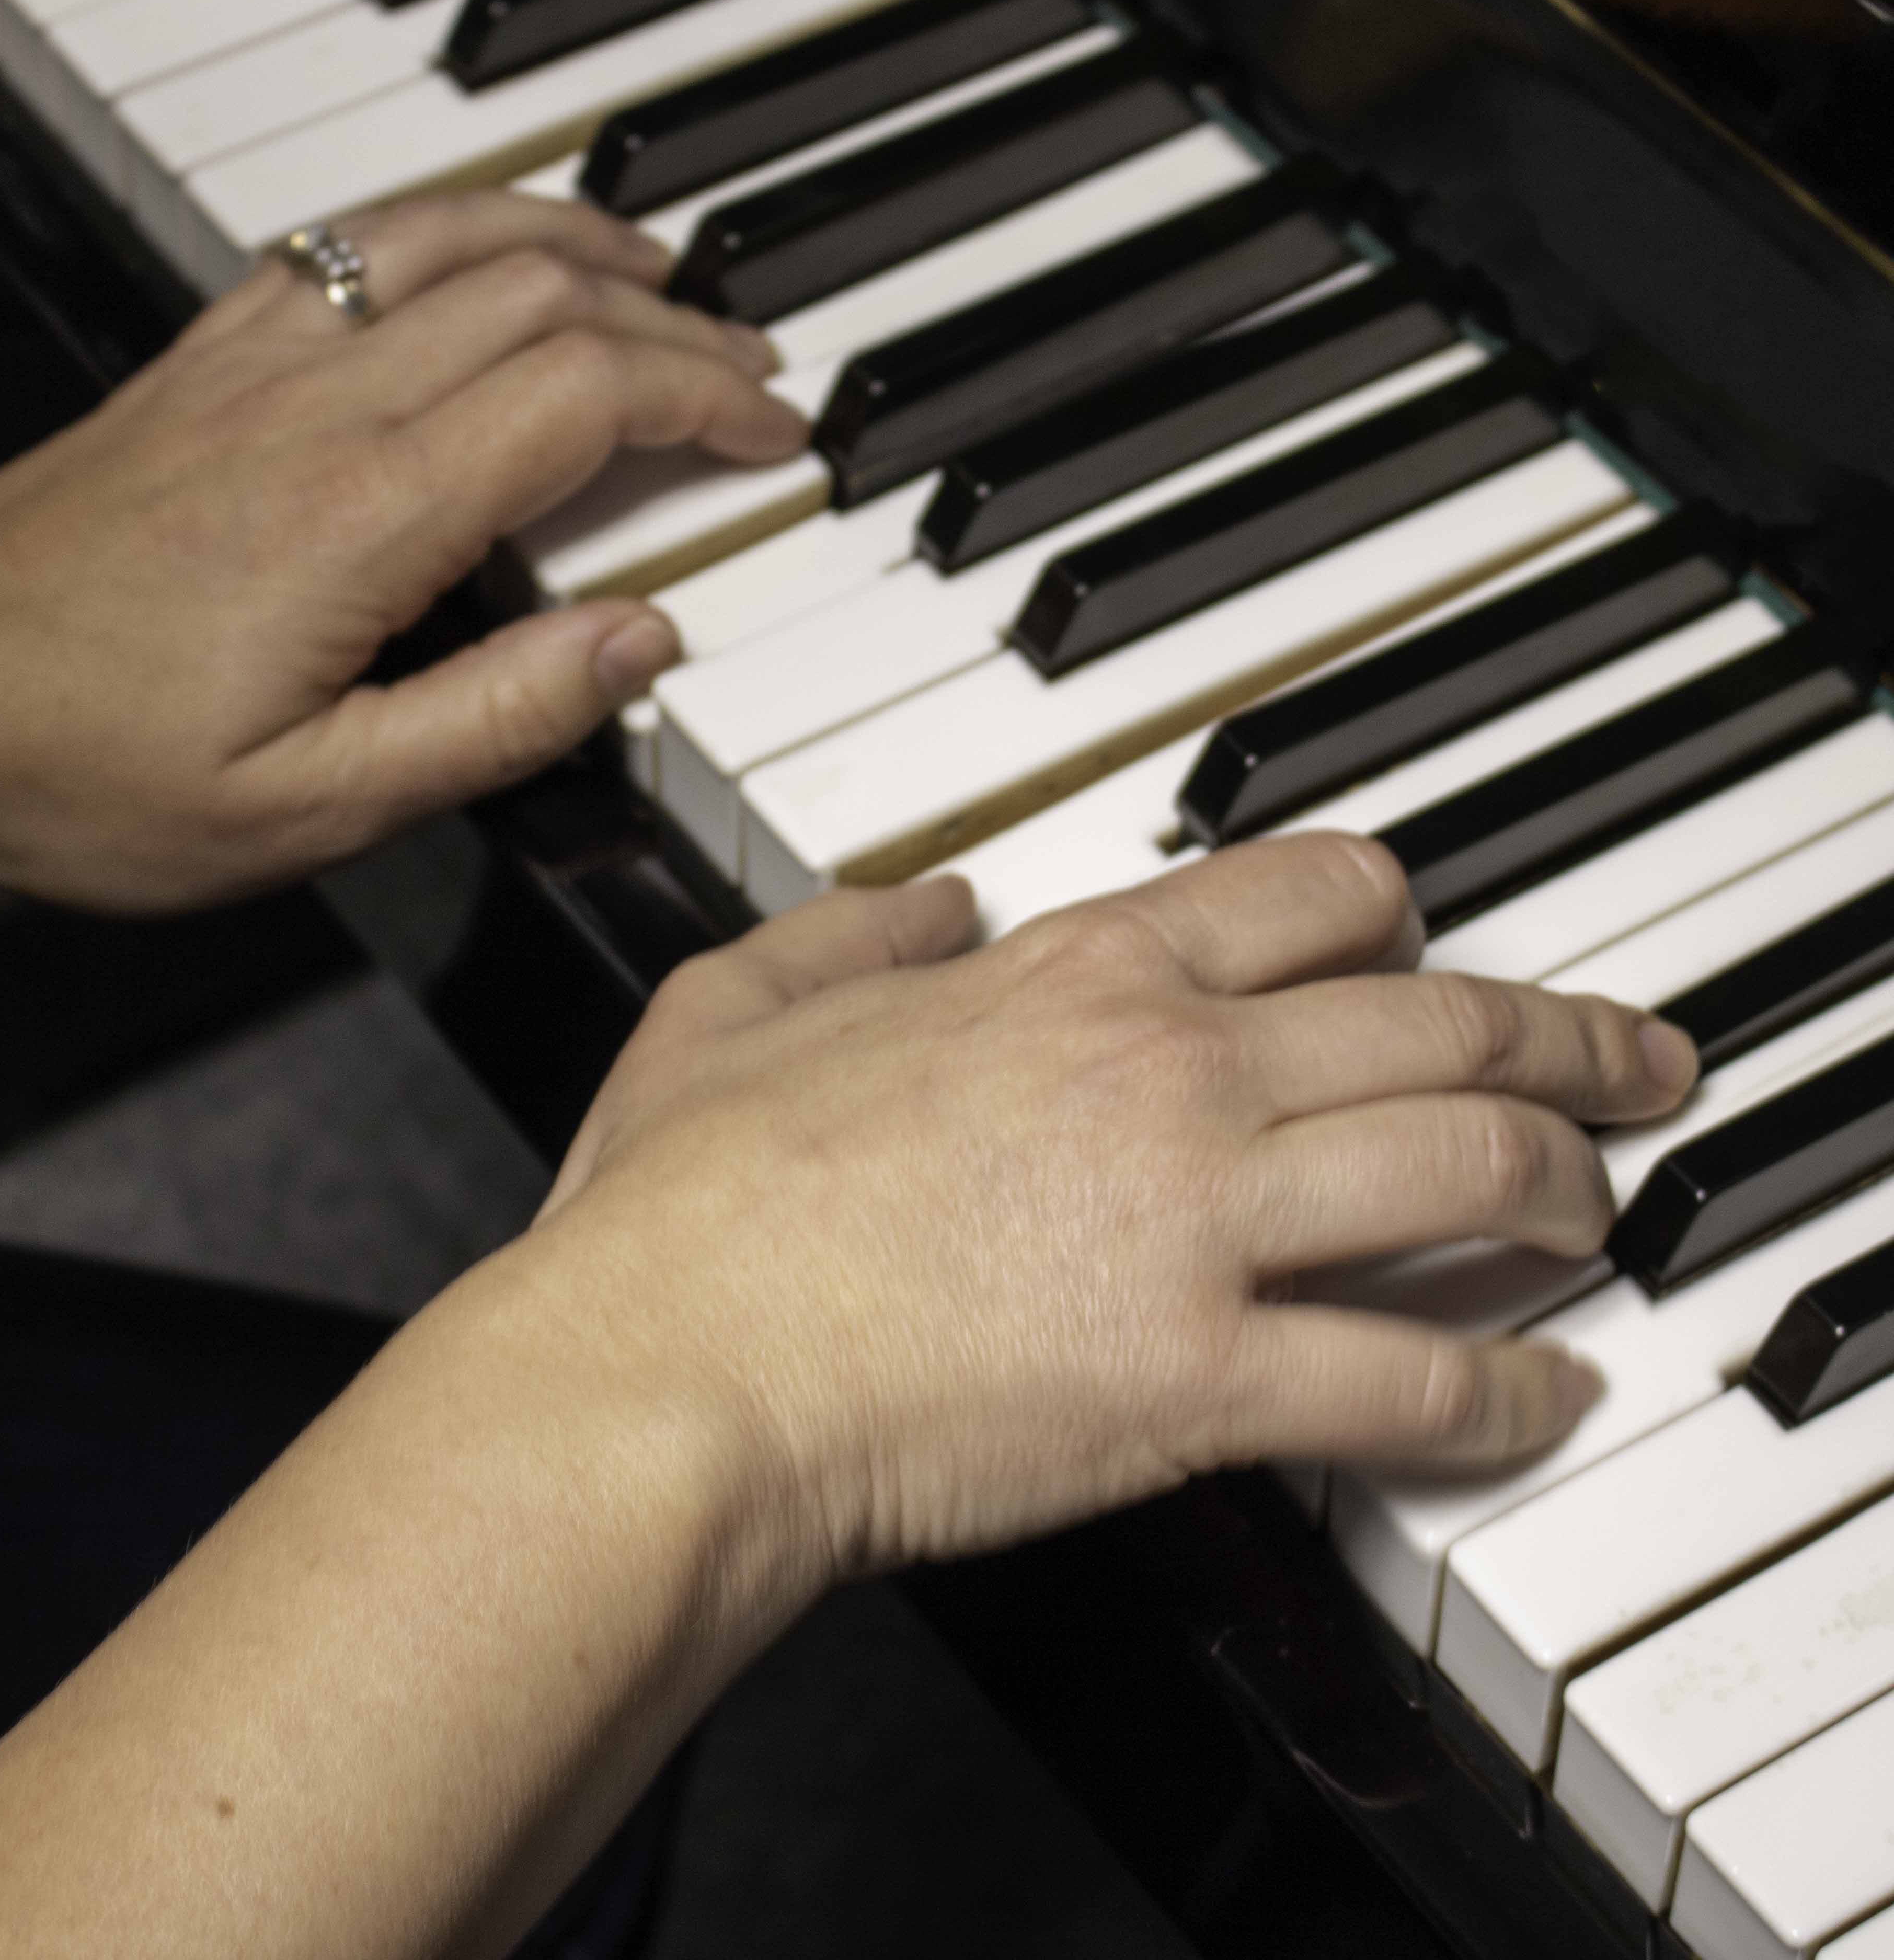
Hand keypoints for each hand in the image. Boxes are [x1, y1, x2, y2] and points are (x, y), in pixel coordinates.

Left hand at [0, 192, 807, 910]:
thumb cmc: (89, 772)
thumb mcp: (311, 806)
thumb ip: (493, 720)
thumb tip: (641, 644)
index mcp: (365, 518)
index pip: (585, 394)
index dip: (705, 398)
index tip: (775, 433)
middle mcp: (317, 408)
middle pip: (542, 295)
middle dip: (675, 319)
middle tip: (754, 368)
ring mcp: (254, 367)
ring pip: (451, 236)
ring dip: (576, 238)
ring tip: (661, 268)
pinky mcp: (203, 362)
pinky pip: (349, 241)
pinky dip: (450, 220)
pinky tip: (488, 244)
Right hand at [529, 835, 1698, 1576]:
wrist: (662, 1379)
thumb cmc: (683, 1212)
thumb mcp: (731, 1003)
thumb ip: (847, 930)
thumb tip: (934, 904)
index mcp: (1067, 980)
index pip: (1305, 898)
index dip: (1401, 912)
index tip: (1435, 940)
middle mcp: (1165, 1073)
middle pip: (1440, 1019)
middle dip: (1565, 1036)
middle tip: (1628, 1062)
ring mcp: (1195, 1221)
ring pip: (1467, 1167)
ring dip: (1566, 1185)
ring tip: (1600, 1208)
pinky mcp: (1200, 1380)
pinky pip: (1414, 1380)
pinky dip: (1508, 1390)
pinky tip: (1545, 1393)